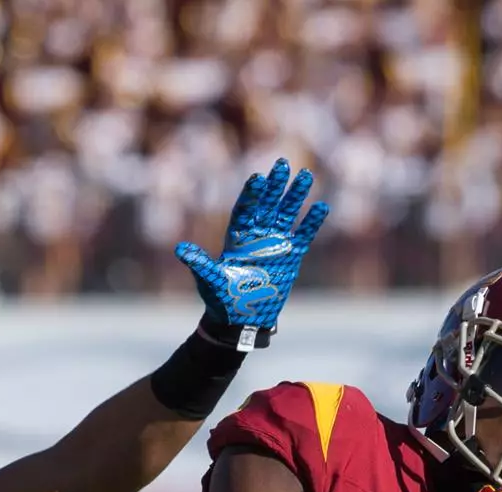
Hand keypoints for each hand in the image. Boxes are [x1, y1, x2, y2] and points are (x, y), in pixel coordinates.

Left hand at [177, 158, 327, 347]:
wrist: (242, 319)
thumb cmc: (222, 300)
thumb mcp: (210, 281)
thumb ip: (199, 263)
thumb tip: (180, 249)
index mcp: (237, 237)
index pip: (245, 209)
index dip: (251, 194)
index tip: (258, 178)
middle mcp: (257, 235)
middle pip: (267, 204)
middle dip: (275, 185)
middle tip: (283, 163)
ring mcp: (275, 243)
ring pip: (287, 214)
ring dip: (295, 196)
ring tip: (305, 175)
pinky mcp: (291, 256)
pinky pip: (303, 235)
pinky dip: (312, 223)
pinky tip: (321, 206)